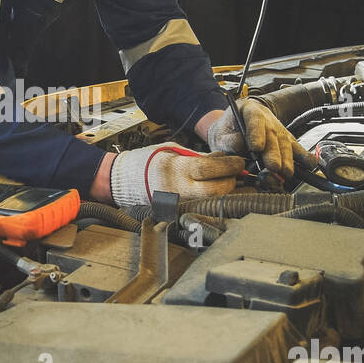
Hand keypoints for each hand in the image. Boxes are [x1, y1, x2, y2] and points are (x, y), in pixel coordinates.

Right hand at [108, 144, 243, 207]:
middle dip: (231, 182)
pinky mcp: (178, 212)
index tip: (238, 162)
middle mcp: (177, 188)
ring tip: (229, 183)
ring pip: (212, 203)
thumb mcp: (173, 150)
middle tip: (235, 174)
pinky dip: (214, 201)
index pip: (208, 168)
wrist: (125, 180)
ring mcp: (178, 203)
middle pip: (214, 191)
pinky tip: (218, 193)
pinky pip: (203, 208)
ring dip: (226, 193)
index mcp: (175, 168)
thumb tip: (224, 159)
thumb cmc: (148, 162)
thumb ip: (199, 156)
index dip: (228, 166)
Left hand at [204, 99, 315, 177]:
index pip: (254, 119)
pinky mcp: (286, 139)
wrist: (232, 128)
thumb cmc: (227, 131)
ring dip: (286, 159)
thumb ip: (227, 140)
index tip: (256, 147)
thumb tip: (239, 146)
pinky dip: (304, 156)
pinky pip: (296, 147)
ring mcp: (278, 128)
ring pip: (285, 142)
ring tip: (285, 172)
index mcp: (248, 110)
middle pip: (272, 134)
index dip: (256, 133)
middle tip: (273, 167)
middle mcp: (267, 118)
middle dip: (274, 152)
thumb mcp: (220, 134)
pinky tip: (309, 164)